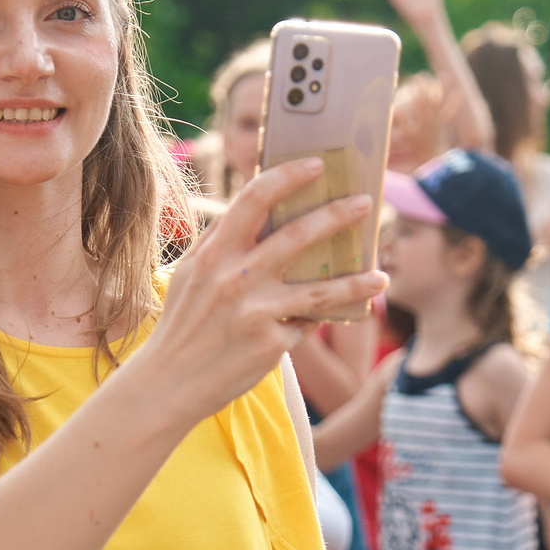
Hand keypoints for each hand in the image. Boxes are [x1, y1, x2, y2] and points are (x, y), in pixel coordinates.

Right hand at [136, 157, 384, 427]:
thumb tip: (253, 207)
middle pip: (298, 235)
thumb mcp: (189, 276)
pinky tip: (336, 320)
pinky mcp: (270, 346)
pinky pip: (306, 326)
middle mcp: (235, 279)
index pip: (253, 200)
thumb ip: (219, 242)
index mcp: (212, 255)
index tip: (316, 165)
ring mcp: (256, 313)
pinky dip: (318, 321)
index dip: (287, 176)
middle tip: (366, 202)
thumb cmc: (182, 325)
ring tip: (381, 277)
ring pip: (321, 290)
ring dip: (358, 282)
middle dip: (337, 214)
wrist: (168, 385)